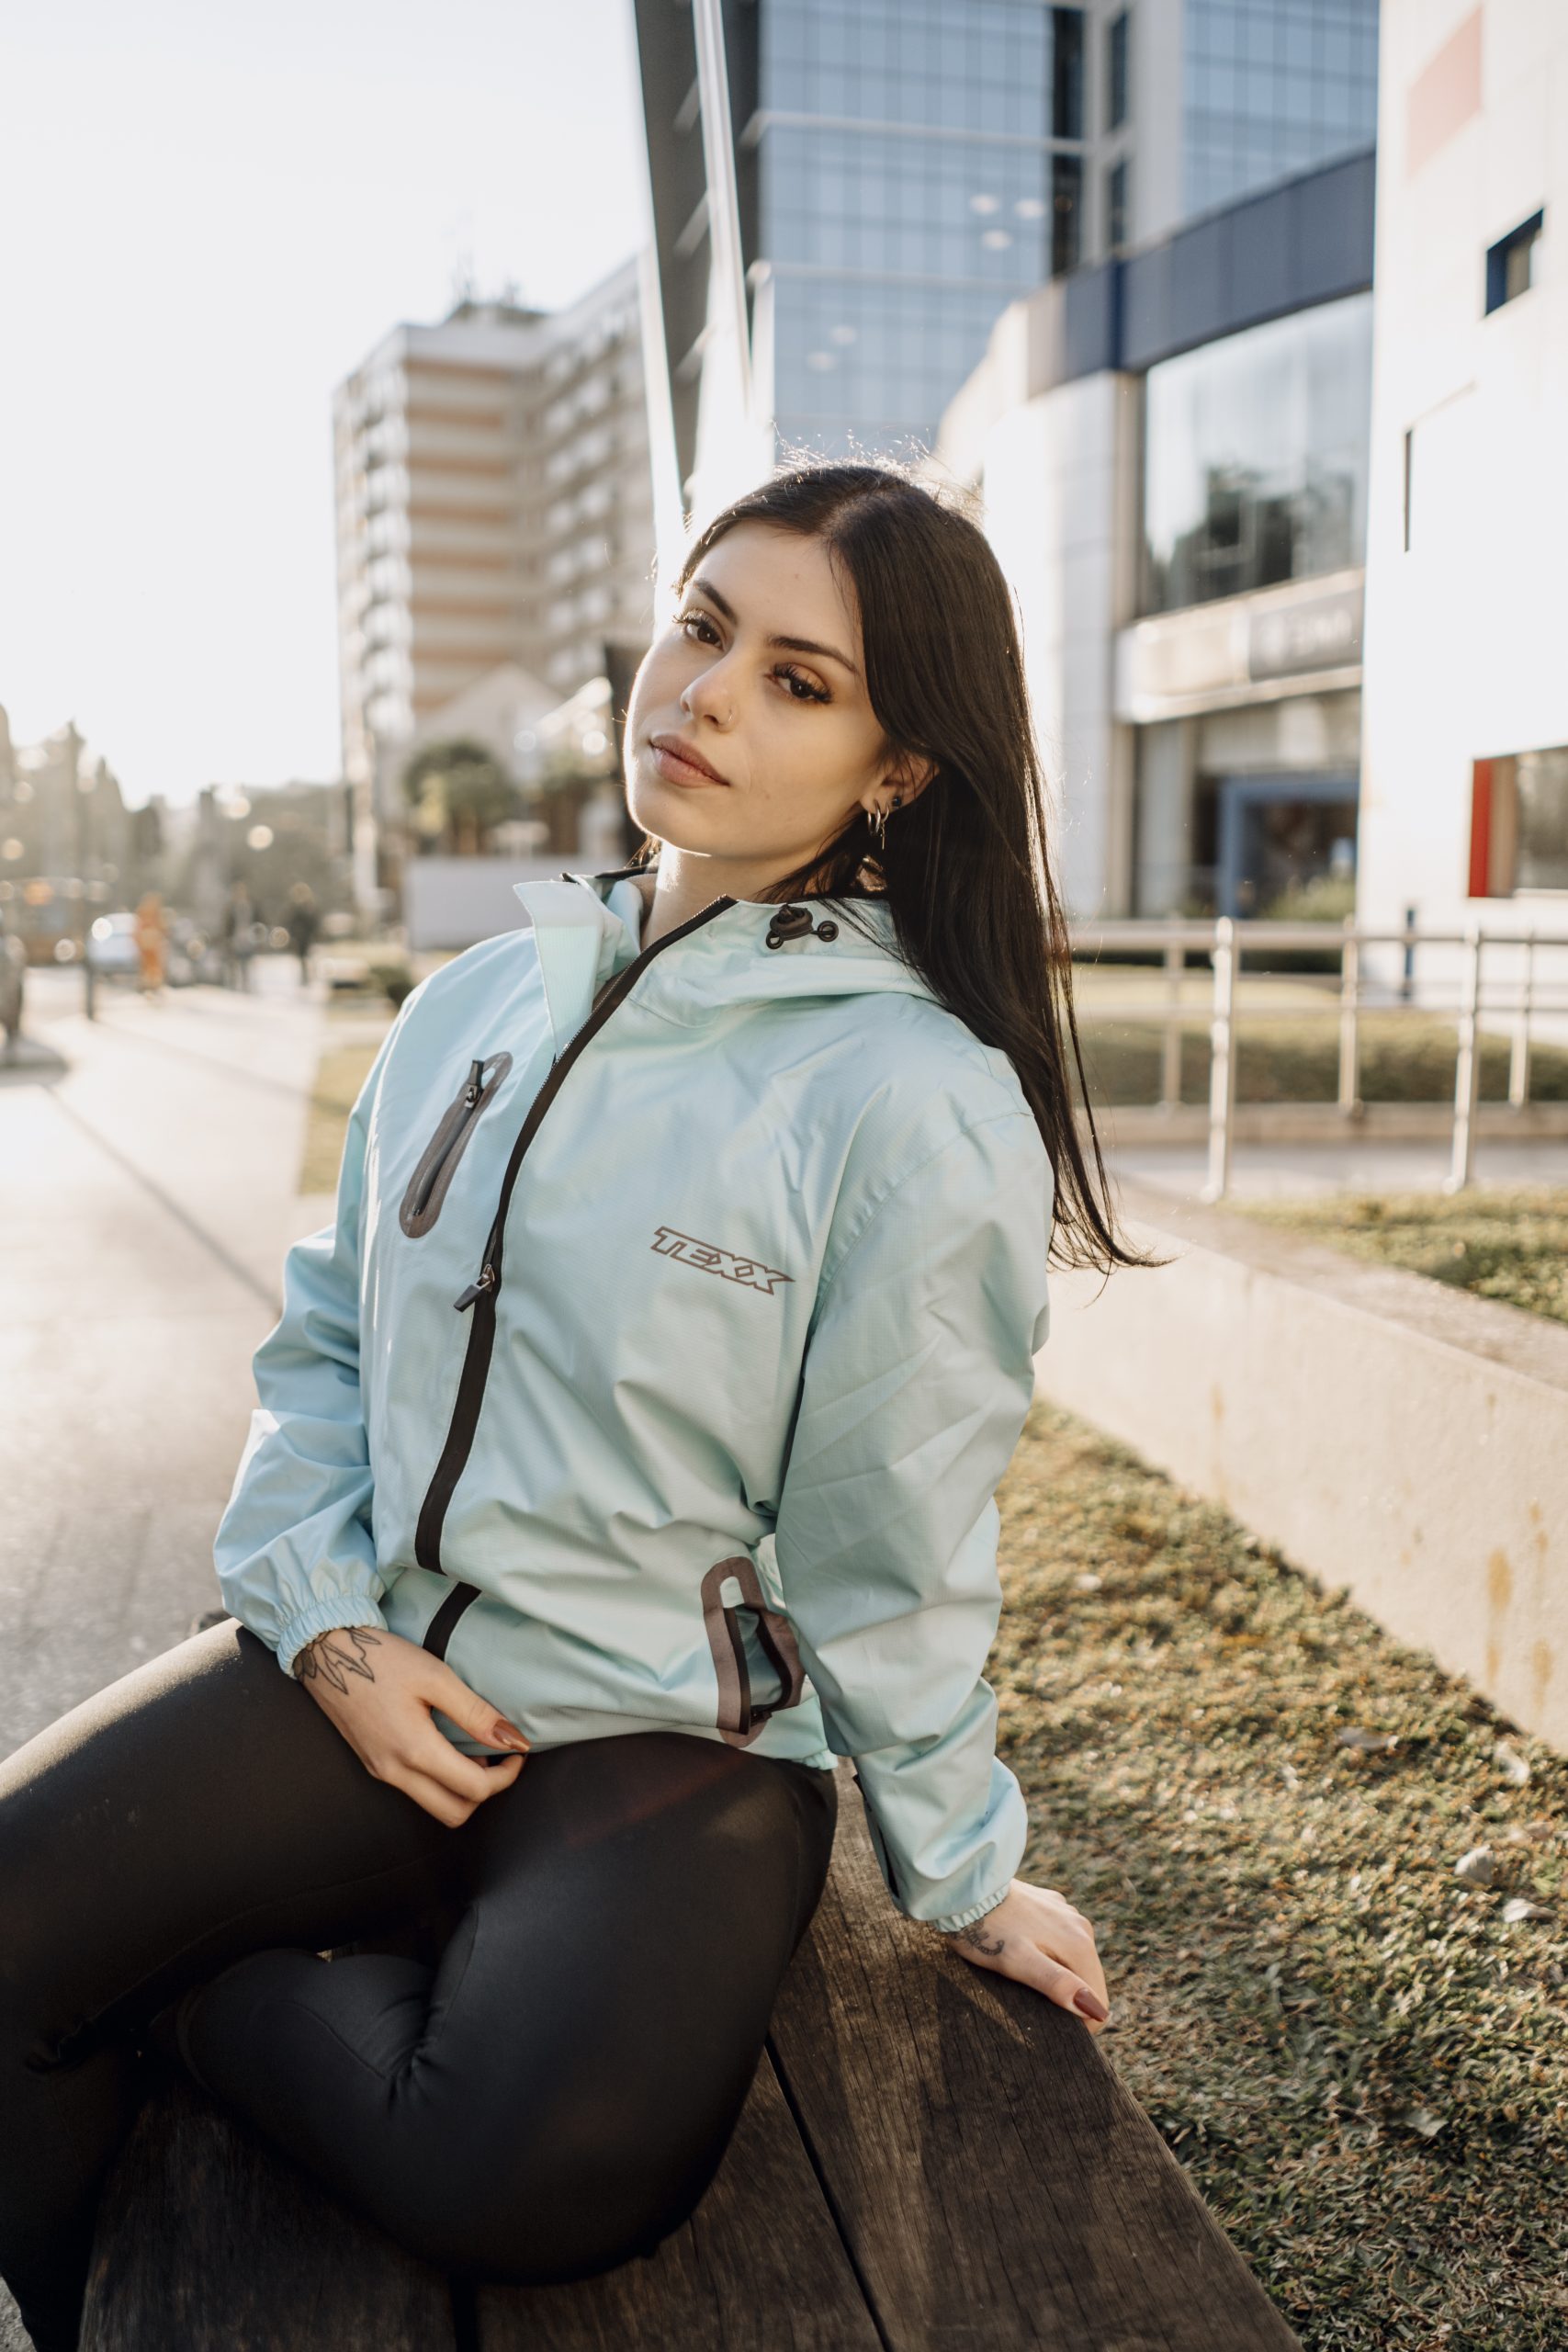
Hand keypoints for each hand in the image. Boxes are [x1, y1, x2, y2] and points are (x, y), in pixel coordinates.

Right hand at [292, 1626, 527, 1827]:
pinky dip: (440, 1780)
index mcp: (414, 1751)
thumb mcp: (436, 1677)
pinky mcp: (373, 1764)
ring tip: (473, 1750)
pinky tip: (447, 1746)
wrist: (327, 1652)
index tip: (516, 1750)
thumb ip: (475, 1713)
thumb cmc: (382, 1659)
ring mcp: (381, 1772)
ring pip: (434, 1806)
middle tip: (499, 1758)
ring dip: (462, 1788)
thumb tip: (513, 1740)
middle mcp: (395, 1772)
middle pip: (454, 1813)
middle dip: (485, 1792)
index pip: (474, 1790)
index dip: (506, 1775)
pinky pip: (415, 1790)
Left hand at [945, 1878, 1111, 2034]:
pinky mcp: (1049, 1906)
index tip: (1048, 2025)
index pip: (1097, 2001)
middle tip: (1029, 1999)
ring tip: (1021, 1975)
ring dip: (1055, 1975)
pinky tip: (1020, 1950)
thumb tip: (1095, 2010)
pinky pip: (1058, 1940)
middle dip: (1067, 1997)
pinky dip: (1046, 1953)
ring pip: (1072, 1960)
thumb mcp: (1019, 1962)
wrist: (964, 1889)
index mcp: (1079, 1943)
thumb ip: (1057, 1984)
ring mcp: (1065, 1913)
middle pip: (1086, 1980)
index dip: (1079, 2023)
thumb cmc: (987, 1932)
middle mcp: (1080, 1925)